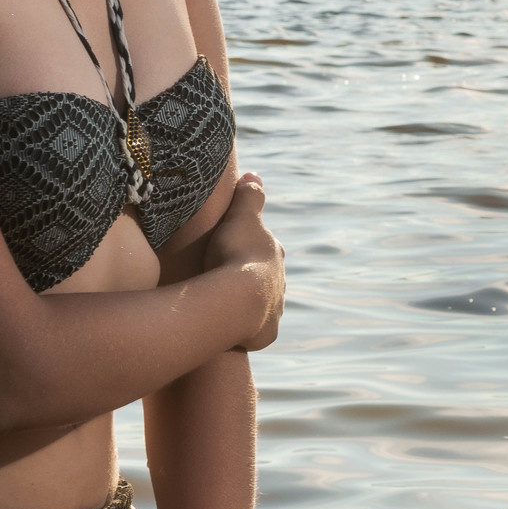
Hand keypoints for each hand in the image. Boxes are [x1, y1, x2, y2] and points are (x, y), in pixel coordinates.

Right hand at [205, 172, 284, 350]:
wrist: (239, 299)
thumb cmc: (236, 253)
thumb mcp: (241, 217)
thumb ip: (249, 196)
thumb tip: (255, 174)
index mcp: (274, 255)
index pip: (264, 249)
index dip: (248, 248)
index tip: (233, 250)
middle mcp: (281, 283)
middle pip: (266, 280)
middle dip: (250, 279)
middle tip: (226, 281)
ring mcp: (275, 310)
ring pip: (264, 306)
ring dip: (249, 306)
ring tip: (228, 308)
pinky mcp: (266, 335)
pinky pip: (257, 333)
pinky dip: (248, 332)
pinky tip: (234, 333)